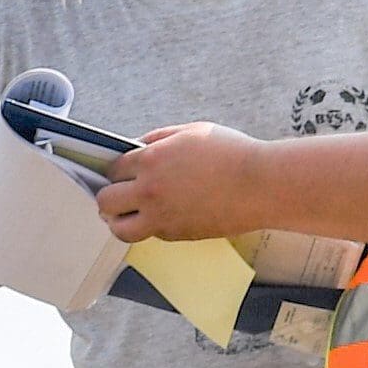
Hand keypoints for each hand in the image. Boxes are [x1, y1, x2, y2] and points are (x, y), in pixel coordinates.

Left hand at [97, 123, 270, 241]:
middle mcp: (149, 191)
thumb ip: (159, 139)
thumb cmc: (232, 153)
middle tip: (119, 193)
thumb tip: (137, 147)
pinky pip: (149, 234)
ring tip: (127, 214)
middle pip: (106, 201)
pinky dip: (149, 227)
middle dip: (109, 196)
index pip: (112, 169)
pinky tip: (161, 216)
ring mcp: (161, 218)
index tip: (121, 172)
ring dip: (118, 221)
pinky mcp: (176, 235)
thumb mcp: (192, 132)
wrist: (261, 185)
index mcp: (151, 160)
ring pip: (119, 229)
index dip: (115, 170)